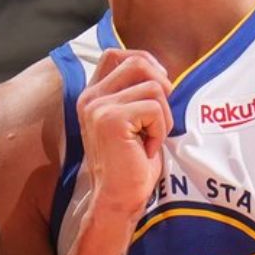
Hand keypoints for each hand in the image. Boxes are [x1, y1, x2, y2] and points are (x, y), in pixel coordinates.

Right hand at [76, 49, 171, 228]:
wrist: (117, 199)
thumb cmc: (130, 164)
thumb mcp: (131, 122)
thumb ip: (134, 94)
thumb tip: (161, 72)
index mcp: (91, 96)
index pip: (114, 54)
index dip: (143, 61)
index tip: (158, 85)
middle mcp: (90, 98)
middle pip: (137, 63)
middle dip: (161, 86)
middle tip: (159, 116)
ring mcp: (99, 107)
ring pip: (153, 87)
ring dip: (163, 116)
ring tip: (150, 139)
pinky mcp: (112, 119)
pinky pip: (154, 108)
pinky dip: (161, 130)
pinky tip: (148, 149)